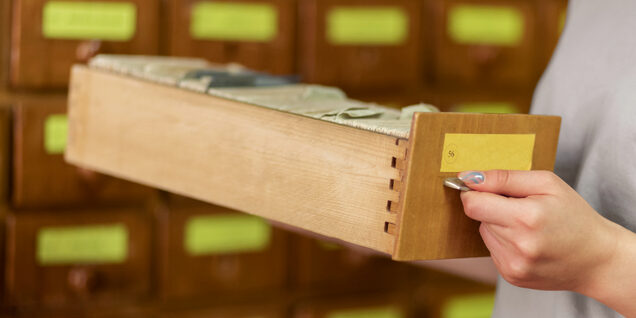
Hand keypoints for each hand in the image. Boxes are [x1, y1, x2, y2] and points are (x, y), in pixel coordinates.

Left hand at [458, 170, 620, 293]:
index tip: (481, 187)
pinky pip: (492, 249)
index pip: (473, 204)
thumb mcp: (546, 184)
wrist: (597, 259)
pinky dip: (504, 242)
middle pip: (479, 216)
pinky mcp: (511, 275)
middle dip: (493, 206)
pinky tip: (527, 242)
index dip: (473, 192)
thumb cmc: (574, 216)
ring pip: (484, 232)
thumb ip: (504, 178)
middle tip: (522, 207)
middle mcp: (517, 245)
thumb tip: (468, 177)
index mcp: (526, 217)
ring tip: (528, 227)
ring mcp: (513, 264)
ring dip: (498, 225)